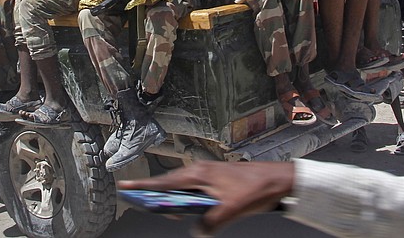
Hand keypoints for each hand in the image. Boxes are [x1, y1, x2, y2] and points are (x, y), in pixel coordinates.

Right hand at [119, 161, 293, 235]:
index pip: (165, 181)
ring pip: (184, 191)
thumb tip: (198, 232)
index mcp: (200, 173)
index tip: (125, 186)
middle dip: (157, 197)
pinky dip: (190, 204)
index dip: (144, 185)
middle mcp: (201, 172)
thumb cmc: (256, 187)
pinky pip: (196, 194)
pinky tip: (193, 214)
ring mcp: (209, 177)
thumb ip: (210, 223)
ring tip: (169, 213)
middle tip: (142, 204)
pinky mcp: (217, 183)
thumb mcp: (231, 210)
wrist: (278, 179)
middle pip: (171, 186)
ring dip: (176, 203)